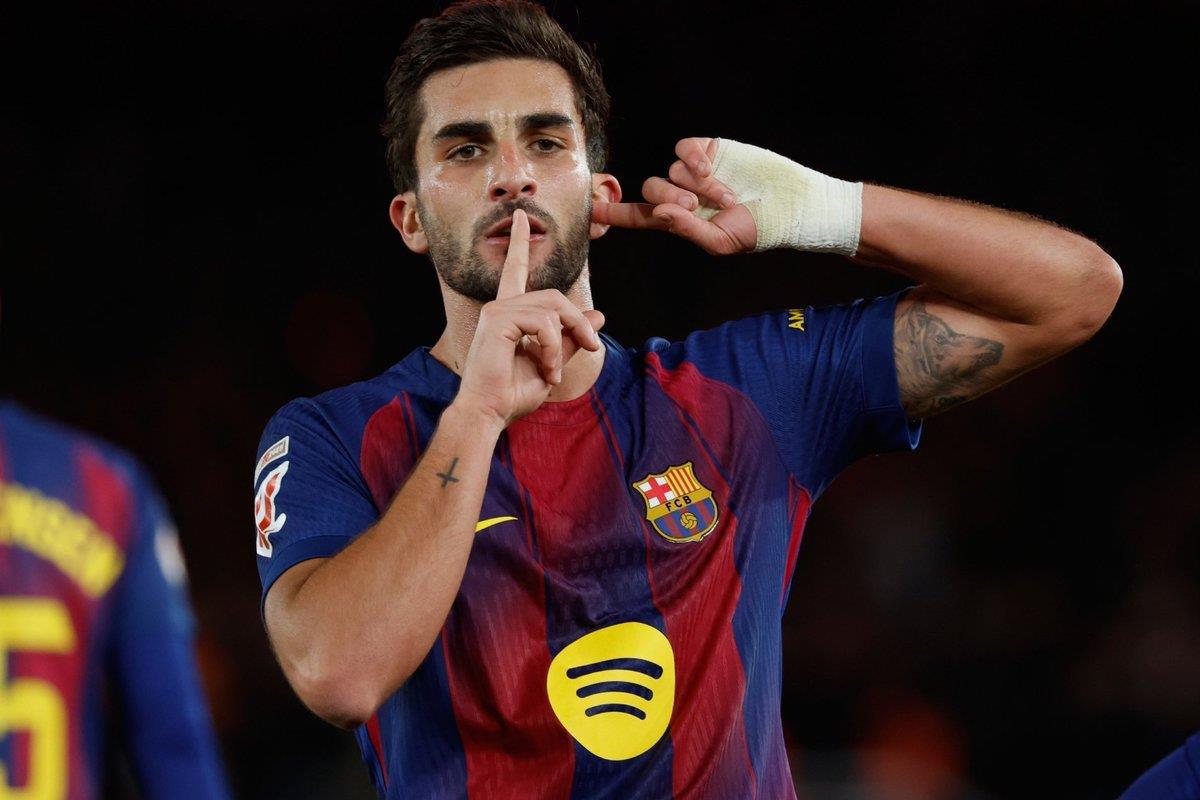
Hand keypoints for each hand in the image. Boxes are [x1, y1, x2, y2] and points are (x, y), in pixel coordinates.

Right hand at [453, 209, 605, 427]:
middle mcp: (500, 307)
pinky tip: (546, 369)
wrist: (490, 413)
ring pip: (552, 309)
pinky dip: (552, 348)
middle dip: (578, 322)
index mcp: (508, 314)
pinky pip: (543, 323)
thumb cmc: (513, 394)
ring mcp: (497, 311)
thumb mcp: (552, 363)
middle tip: (592, 348)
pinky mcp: (498, 321)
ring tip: (554, 371)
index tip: (521, 217)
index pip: (516, 272)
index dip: (520, 243)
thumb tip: (597, 315)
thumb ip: (572, 338)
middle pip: (554, 296)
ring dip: (564, 343)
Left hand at [591, 137, 757, 254]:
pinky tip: (709, 168)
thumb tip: (658, 212)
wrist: (786, 204)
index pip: (640, 216)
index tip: (590, 212)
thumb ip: (687, 229)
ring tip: (726, 197)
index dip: (614, 213)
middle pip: (652, 190)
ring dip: (697, 185)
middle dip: (670, 199)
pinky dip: (693, 159)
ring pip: (671, 172)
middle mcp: (682, 194)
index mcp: (680, 220)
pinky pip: (684, 149)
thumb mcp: (720, 241)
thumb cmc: (755, 229)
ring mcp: (694, 172)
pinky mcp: (708, 150)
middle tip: (696, 207)